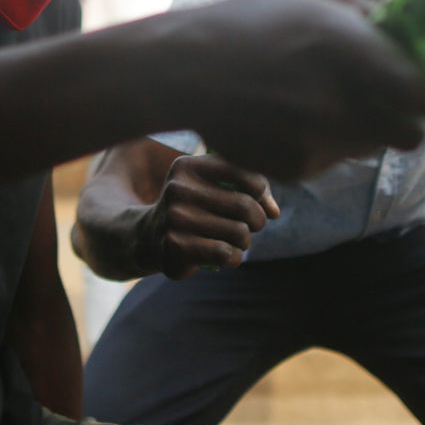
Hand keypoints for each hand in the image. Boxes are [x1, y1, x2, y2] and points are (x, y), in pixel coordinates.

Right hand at [138, 155, 278, 278]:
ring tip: (234, 241)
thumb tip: (273, 212)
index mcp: (188, 166)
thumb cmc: (195, 208)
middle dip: (257, 221)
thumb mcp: (215, 187)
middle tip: (250, 226)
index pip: (248, 176)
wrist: (151, 236)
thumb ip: (250, 190)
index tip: (258, 203)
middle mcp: (178, 189)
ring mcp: (174, 218)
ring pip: (239, 233)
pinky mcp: (176, 246)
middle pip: (245, 206)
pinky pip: (226, 253)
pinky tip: (226, 256)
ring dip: (245, 242)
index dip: (262, 194)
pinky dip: (234, 258)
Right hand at [180, 0, 424, 182]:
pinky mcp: (296, 170)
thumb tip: (414, 33)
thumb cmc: (250, 25)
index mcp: (350, 51)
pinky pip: (332, 161)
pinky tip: (289, 116)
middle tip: (387, 97)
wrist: (182, 71)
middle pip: (407, 132)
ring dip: (363, 129)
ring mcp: (317, 142)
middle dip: (407, 118)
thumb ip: (372, 19)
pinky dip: (324, 143)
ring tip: (316, 97)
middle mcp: (340, 103)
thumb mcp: (316, 1)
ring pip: (369, 147)